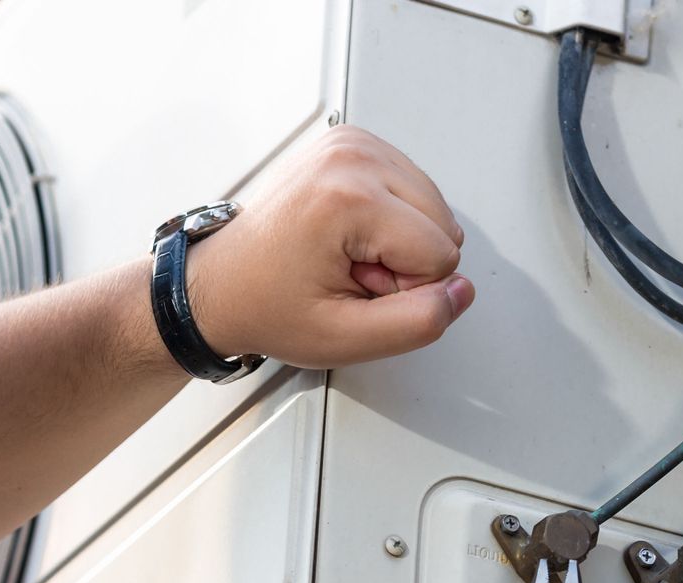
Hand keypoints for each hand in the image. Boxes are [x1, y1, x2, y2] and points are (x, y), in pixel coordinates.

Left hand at [183, 126, 474, 368]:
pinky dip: (388, 219)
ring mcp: (351, 143)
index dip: (404, 288)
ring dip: (396, 242)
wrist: (222, 283)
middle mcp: (351, 157)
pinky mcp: (353, 143)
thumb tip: (460, 293)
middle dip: (404, 262)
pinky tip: (347, 235)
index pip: (441, 255)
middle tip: (349, 273)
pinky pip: (413, 189)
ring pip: (433, 207)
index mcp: (347, 197)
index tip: (354, 287)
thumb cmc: (268, 305)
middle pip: (443, 225)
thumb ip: (418, 322)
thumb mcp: (346, 338)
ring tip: (344, 255)